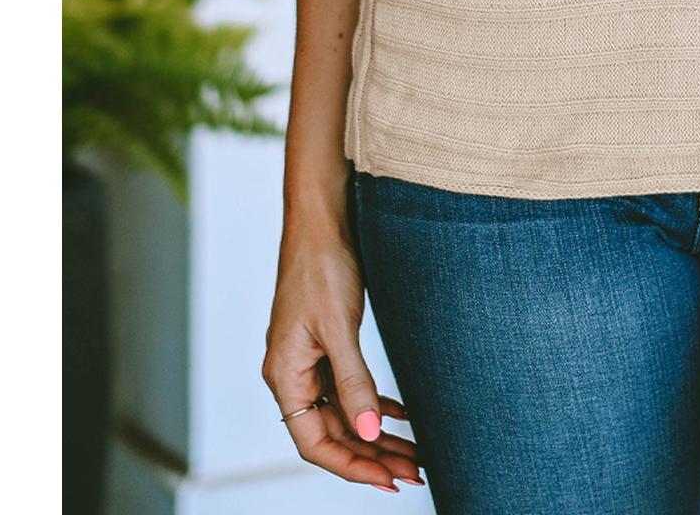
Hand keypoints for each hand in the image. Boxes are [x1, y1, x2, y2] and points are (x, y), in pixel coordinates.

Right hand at [262, 221, 424, 492]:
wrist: (322, 218)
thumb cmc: (322, 265)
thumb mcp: (339, 326)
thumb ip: (353, 380)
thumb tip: (366, 433)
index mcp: (285, 376)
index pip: (315, 443)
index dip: (351, 466)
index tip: (388, 481)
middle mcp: (293, 374)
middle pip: (332, 433)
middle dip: (372, 455)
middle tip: (414, 472)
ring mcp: (310, 359)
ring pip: (344, 412)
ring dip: (376, 433)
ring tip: (414, 453)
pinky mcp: (327, 343)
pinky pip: (348, 387)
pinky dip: (373, 403)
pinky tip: (400, 414)